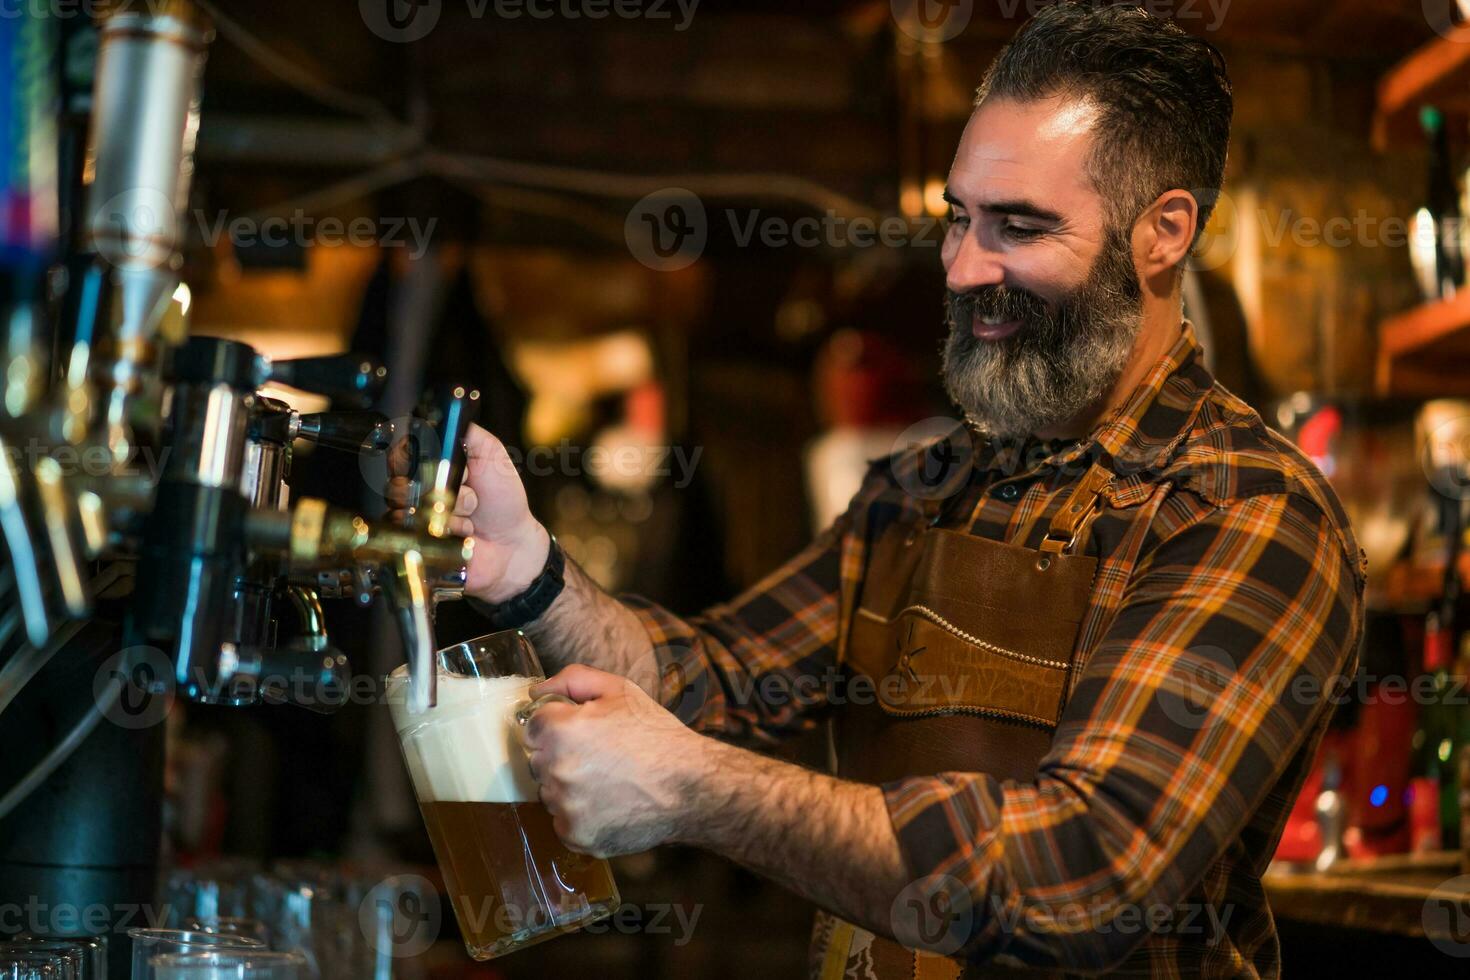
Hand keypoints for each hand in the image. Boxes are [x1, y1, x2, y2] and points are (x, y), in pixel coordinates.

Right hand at [386, 423, 548, 602]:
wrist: (513, 543)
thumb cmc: (503, 500)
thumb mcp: (492, 455)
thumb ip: (469, 433)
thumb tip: (449, 412)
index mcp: (431, 466)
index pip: (400, 453)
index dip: (414, 456)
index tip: (439, 461)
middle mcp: (416, 491)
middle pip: (399, 479)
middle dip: (442, 484)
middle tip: (469, 488)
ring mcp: (414, 519)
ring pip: (412, 507)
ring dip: (452, 508)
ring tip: (471, 512)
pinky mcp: (418, 546)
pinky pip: (419, 533)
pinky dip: (450, 530)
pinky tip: (465, 533)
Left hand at [521, 664, 700, 857]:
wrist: (691, 787)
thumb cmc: (656, 735)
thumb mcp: (620, 690)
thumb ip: (572, 680)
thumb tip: (536, 690)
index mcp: (561, 730)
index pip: (532, 727)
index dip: (558, 726)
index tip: (582, 733)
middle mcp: (556, 770)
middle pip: (538, 761)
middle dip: (562, 756)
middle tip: (601, 757)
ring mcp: (565, 807)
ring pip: (550, 793)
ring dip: (569, 788)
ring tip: (608, 782)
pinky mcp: (576, 836)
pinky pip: (563, 822)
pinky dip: (580, 815)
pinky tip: (609, 804)